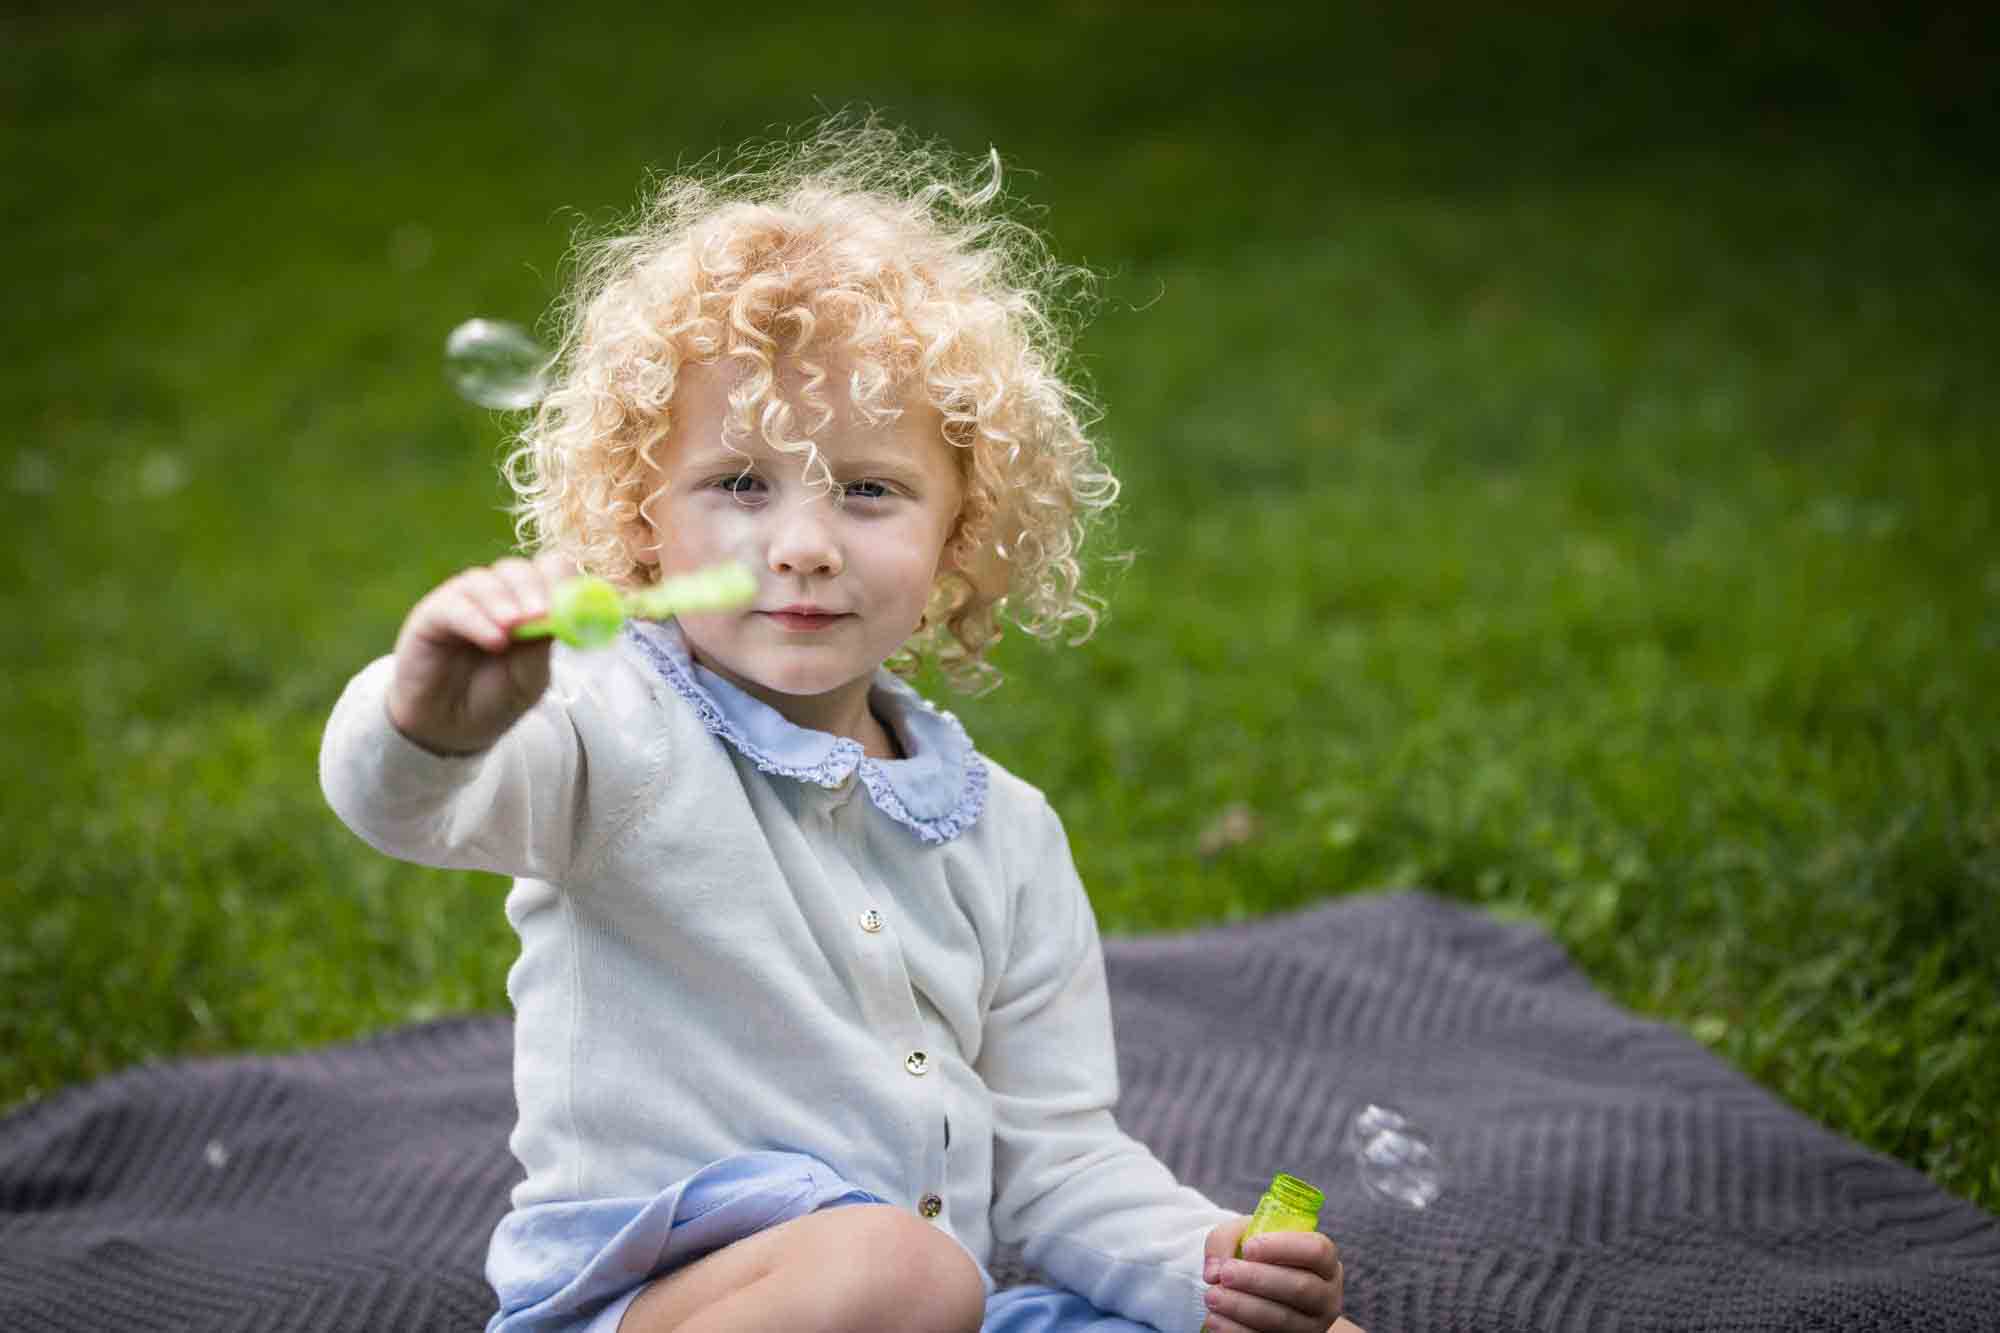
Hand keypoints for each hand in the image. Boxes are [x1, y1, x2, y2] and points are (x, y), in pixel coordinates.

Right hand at [387, 553, 572, 754]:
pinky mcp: (432, 614)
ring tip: (514, 629)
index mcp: (530, 604)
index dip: (563, 580)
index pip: (550, 570)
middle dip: (534, 589)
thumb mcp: (529, 678)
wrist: (452, 731)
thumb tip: (558, 618)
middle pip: (518, 571)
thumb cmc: (495, 699)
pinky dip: (477, 620)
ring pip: (485, 582)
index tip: (574, 602)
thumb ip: (540, 648)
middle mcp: (497, 595)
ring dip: (504, 602)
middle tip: (541, 613)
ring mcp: (463, 601)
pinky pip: (454, 606)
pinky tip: (494, 641)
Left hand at [1202, 1216, 1360, 1332]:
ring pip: (1283, 1320)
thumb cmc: (1259, 1258)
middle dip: (1258, 1280)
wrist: (1262, 1293)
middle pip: (1300, 1287)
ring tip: (1212, 1296)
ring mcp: (1312, 1326)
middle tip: (1226, 1274)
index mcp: (1324, 1261)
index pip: (1317, 1250)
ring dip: (1243, 1308)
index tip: (1249, 1248)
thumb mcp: (1246, 1236)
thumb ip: (1227, 1239)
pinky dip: (1236, 1331)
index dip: (1283, 1247)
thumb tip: (1214, 1271)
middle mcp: (1326, 1295)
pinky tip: (1215, 1320)